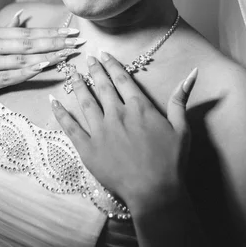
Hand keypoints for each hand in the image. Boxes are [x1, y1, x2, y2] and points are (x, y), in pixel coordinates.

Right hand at [0, 11, 82, 101]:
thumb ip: (4, 30)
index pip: (29, 32)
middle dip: (56, 42)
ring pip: (22, 58)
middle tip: (77, 42)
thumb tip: (20, 18)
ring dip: (46, 56)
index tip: (72, 32)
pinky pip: (10, 75)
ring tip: (66, 55)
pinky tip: (41, 68)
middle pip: (30, 42)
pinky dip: (27, 71)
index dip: (52, 32)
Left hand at [50, 52, 197, 209]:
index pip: (122, 79)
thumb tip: (191, 73)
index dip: (112, 65)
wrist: (155, 192)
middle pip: (102, 87)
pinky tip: (54, 101)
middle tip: (87, 59)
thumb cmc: (171, 162)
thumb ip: (180, 99)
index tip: (104, 54)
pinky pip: (71, 127)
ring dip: (77, 85)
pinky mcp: (88, 149)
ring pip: (85, 102)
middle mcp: (117, 115)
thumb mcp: (182, 128)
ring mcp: (100, 131)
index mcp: (139, 108)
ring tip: (72, 73)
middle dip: (94, 70)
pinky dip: (61, 113)